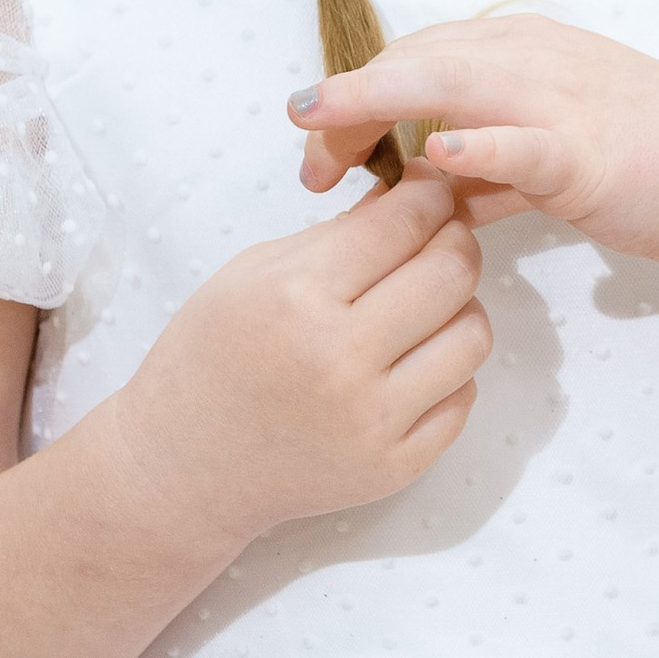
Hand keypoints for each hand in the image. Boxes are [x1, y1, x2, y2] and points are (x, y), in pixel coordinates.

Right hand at [106, 162, 489, 557]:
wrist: (185, 465)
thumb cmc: (210, 358)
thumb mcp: (252, 272)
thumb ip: (338, 234)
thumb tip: (412, 198)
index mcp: (296, 298)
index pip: (403, 223)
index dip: (428, 194)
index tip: (428, 190)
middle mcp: (340, 360)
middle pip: (452, 273)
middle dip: (454, 240)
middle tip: (437, 238)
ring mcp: (373, 421)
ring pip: (473, 335)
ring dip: (459, 307)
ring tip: (423, 305)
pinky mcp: (394, 467)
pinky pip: (463, 397)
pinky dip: (447, 370)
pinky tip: (410, 361)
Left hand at [290, 13, 658, 279]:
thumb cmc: (652, 173)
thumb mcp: (552, 161)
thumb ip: (488, 172)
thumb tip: (427, 189)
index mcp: (524, 52)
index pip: (418, 59)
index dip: (357, 97)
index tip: (316, 148)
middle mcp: (536, 58)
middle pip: (418, 64)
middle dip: (349, 106)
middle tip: (303, 162)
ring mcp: (564, 98)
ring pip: (453, 85)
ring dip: (379, 102)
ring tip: (321, 126)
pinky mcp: (589, 151)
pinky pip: (523, 141)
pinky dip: (478, 144)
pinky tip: (435, 152)